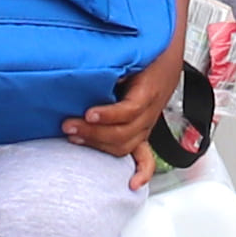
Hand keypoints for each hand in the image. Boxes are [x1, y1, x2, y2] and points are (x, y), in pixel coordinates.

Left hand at [59, 50, 185, 161]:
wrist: (167, 53)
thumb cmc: (148, 52)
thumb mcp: (133, 54)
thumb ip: (116, 63)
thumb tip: (93, 67)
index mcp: (149, 91)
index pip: (130, 110)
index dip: (109, 114)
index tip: (88, 112)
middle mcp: (150, 112)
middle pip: (124, 132)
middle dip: (93, 132)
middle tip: (68, 125)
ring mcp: (147, 124)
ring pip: (126, 144)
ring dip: (99, 145)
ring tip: (74, 136)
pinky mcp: (143, 131)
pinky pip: (145, 156)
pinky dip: (141, 172)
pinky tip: (133, 184)